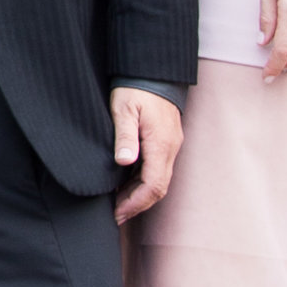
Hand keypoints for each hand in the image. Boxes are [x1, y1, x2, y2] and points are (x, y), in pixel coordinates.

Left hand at [111, 87, 181, 221]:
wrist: (153, 70)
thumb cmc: (135, 88)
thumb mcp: (123, 109)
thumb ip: (124, 135)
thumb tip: (124, 162)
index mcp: (161, 144)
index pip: (153, 185)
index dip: (135, 203)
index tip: (118, 213)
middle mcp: (170, 148)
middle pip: (158, 188)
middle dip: (138, 204)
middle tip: (116, 215)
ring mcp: (170, 145)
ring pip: (159, 179)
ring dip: (140, 194)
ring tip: (117, 203)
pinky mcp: (166, 140)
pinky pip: (158, 168)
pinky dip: (143, 181)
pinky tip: (126, 183)